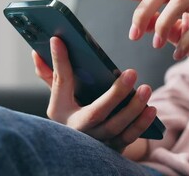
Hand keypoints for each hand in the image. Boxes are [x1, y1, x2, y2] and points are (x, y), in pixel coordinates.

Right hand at [32, 37, 156, 151]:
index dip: (60, 63)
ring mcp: (97, 142)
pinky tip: (151, 109)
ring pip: (117, 127)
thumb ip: (51, 76)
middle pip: (97, 113)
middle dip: (116, 94)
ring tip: (145, 89)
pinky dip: (141, 124)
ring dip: (133, 109)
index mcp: (61, 113)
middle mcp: (78, 130)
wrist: (81, 149)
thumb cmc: (72, 115)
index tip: (59, 40)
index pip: (61, 84)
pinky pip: (128, 138)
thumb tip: (36, 52)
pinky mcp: (113, 148)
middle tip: (132, 72)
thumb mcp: (59, 98)